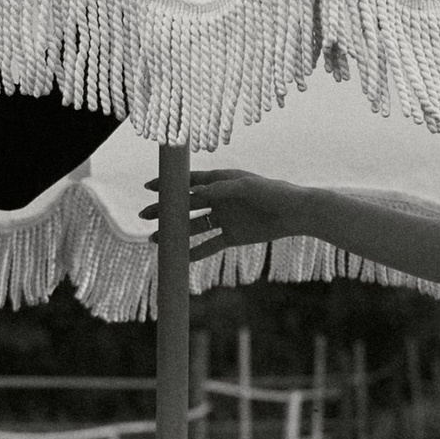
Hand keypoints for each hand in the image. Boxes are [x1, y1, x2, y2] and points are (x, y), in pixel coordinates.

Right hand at [141, 166, 300, 259]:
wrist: (295, 213)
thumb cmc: (272, 193)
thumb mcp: (246, 188)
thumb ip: (221, 189)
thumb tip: (195, 192)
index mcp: (221, 181)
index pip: (189, 182)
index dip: (169, 185)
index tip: (150, 187)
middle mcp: (219, 199)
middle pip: (186, 205)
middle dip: (165, 210)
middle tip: (144, 215)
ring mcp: (224, 218)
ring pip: (193, 226)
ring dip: (175, 233)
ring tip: (155, 239)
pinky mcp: (232, 236)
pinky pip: (209, 245)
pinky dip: (195, 251)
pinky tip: (179, 257)